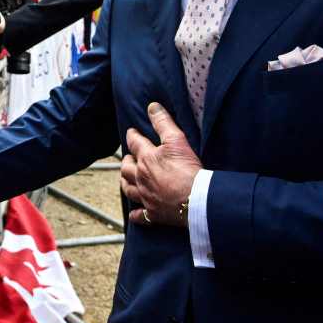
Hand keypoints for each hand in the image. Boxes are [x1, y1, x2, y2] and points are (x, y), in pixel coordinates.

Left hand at [120, 102, 202, 227]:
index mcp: (147, 159)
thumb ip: (163, 122)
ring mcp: (146, 197)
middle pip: (126, 168)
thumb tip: (152, 106)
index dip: (132, 135)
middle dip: (126, 161)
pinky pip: (139, 216)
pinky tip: (135, 213)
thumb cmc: (187, 170)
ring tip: (126, 179)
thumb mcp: (177, 140)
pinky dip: (136, 214)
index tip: (131, 132)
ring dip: (125, 183)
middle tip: (128, 157)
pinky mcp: (153, 214)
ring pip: (128, 189)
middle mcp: (141, 178)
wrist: (197, 200)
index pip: (134, 143)